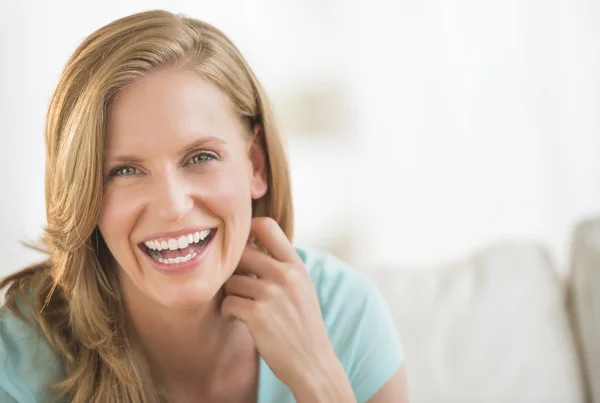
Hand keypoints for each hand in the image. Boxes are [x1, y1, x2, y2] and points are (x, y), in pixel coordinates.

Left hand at [221, 217, 352, 399]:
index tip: (244, 248)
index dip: (247, 231)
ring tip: (243, 306)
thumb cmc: (302, 325)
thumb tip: (248, 247)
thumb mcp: (301, 288)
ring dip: (232, 294)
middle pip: (241, 254)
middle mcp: (285, 275)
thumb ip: (281, 267)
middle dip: (235, 270)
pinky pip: (228, 302)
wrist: (312, 363)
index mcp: (296, 266)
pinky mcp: (258, 315)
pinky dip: (229, 312)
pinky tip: (239, 319)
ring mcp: (272, 294)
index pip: (267, 226)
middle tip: (240, 286)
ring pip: (231, 281)